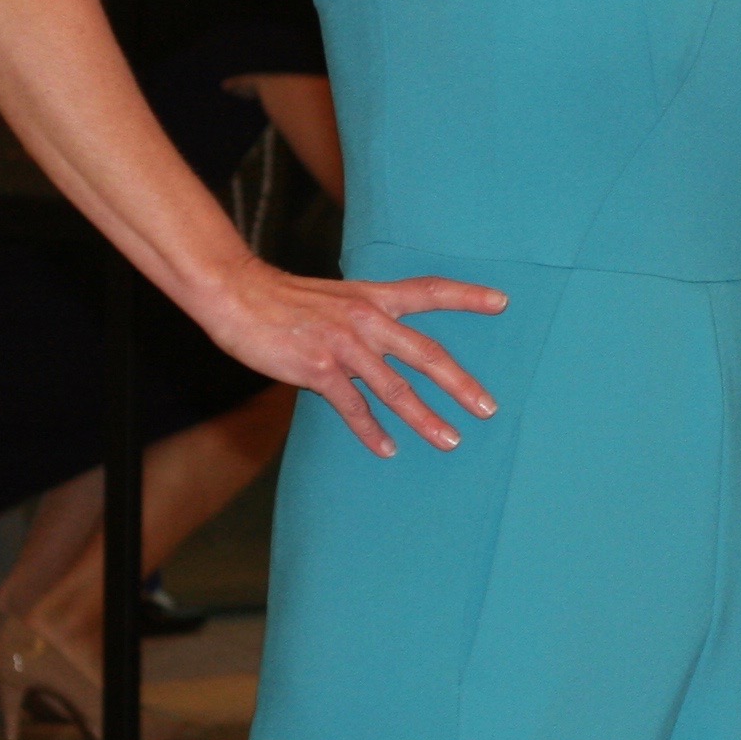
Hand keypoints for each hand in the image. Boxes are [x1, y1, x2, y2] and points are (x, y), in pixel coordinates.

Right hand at [195, 263, 505, 456]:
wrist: (238, 295)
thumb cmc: (286, 299)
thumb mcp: (338, 297)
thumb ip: (368, 318)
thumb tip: (387, 346)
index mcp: (375, 297)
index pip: (431, 291)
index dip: (467, 296)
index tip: (502, 302)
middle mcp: (368, 319)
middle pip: (427, 354)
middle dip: (460, 384)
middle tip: (487, 408)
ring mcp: (345, 345)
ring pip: (396, 388)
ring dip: (424, 419)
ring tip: (449, 440)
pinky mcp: (319, 368)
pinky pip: (354, 407)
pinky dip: (372, 431)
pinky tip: (387, 449)